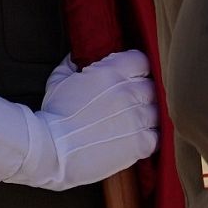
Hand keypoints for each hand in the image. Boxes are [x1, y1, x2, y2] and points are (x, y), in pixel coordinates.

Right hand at [8, 50, 158, 190]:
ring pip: (157, 111)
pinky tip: (138, 140)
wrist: (50, 150)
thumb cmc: (52, 116)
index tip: (131, 77)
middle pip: (151, 86)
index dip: (137, 69)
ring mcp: (137, 117)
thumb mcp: (58, 81)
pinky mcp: (139, 143)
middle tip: (131, 104)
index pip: (141, 61)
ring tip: (134, 124)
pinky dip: (150, 138)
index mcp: (112, 72)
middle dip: (142, 93)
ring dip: (147, 116)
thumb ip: (70, 65)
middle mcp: (129, 92)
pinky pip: (157, 137)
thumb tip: (74, 57)